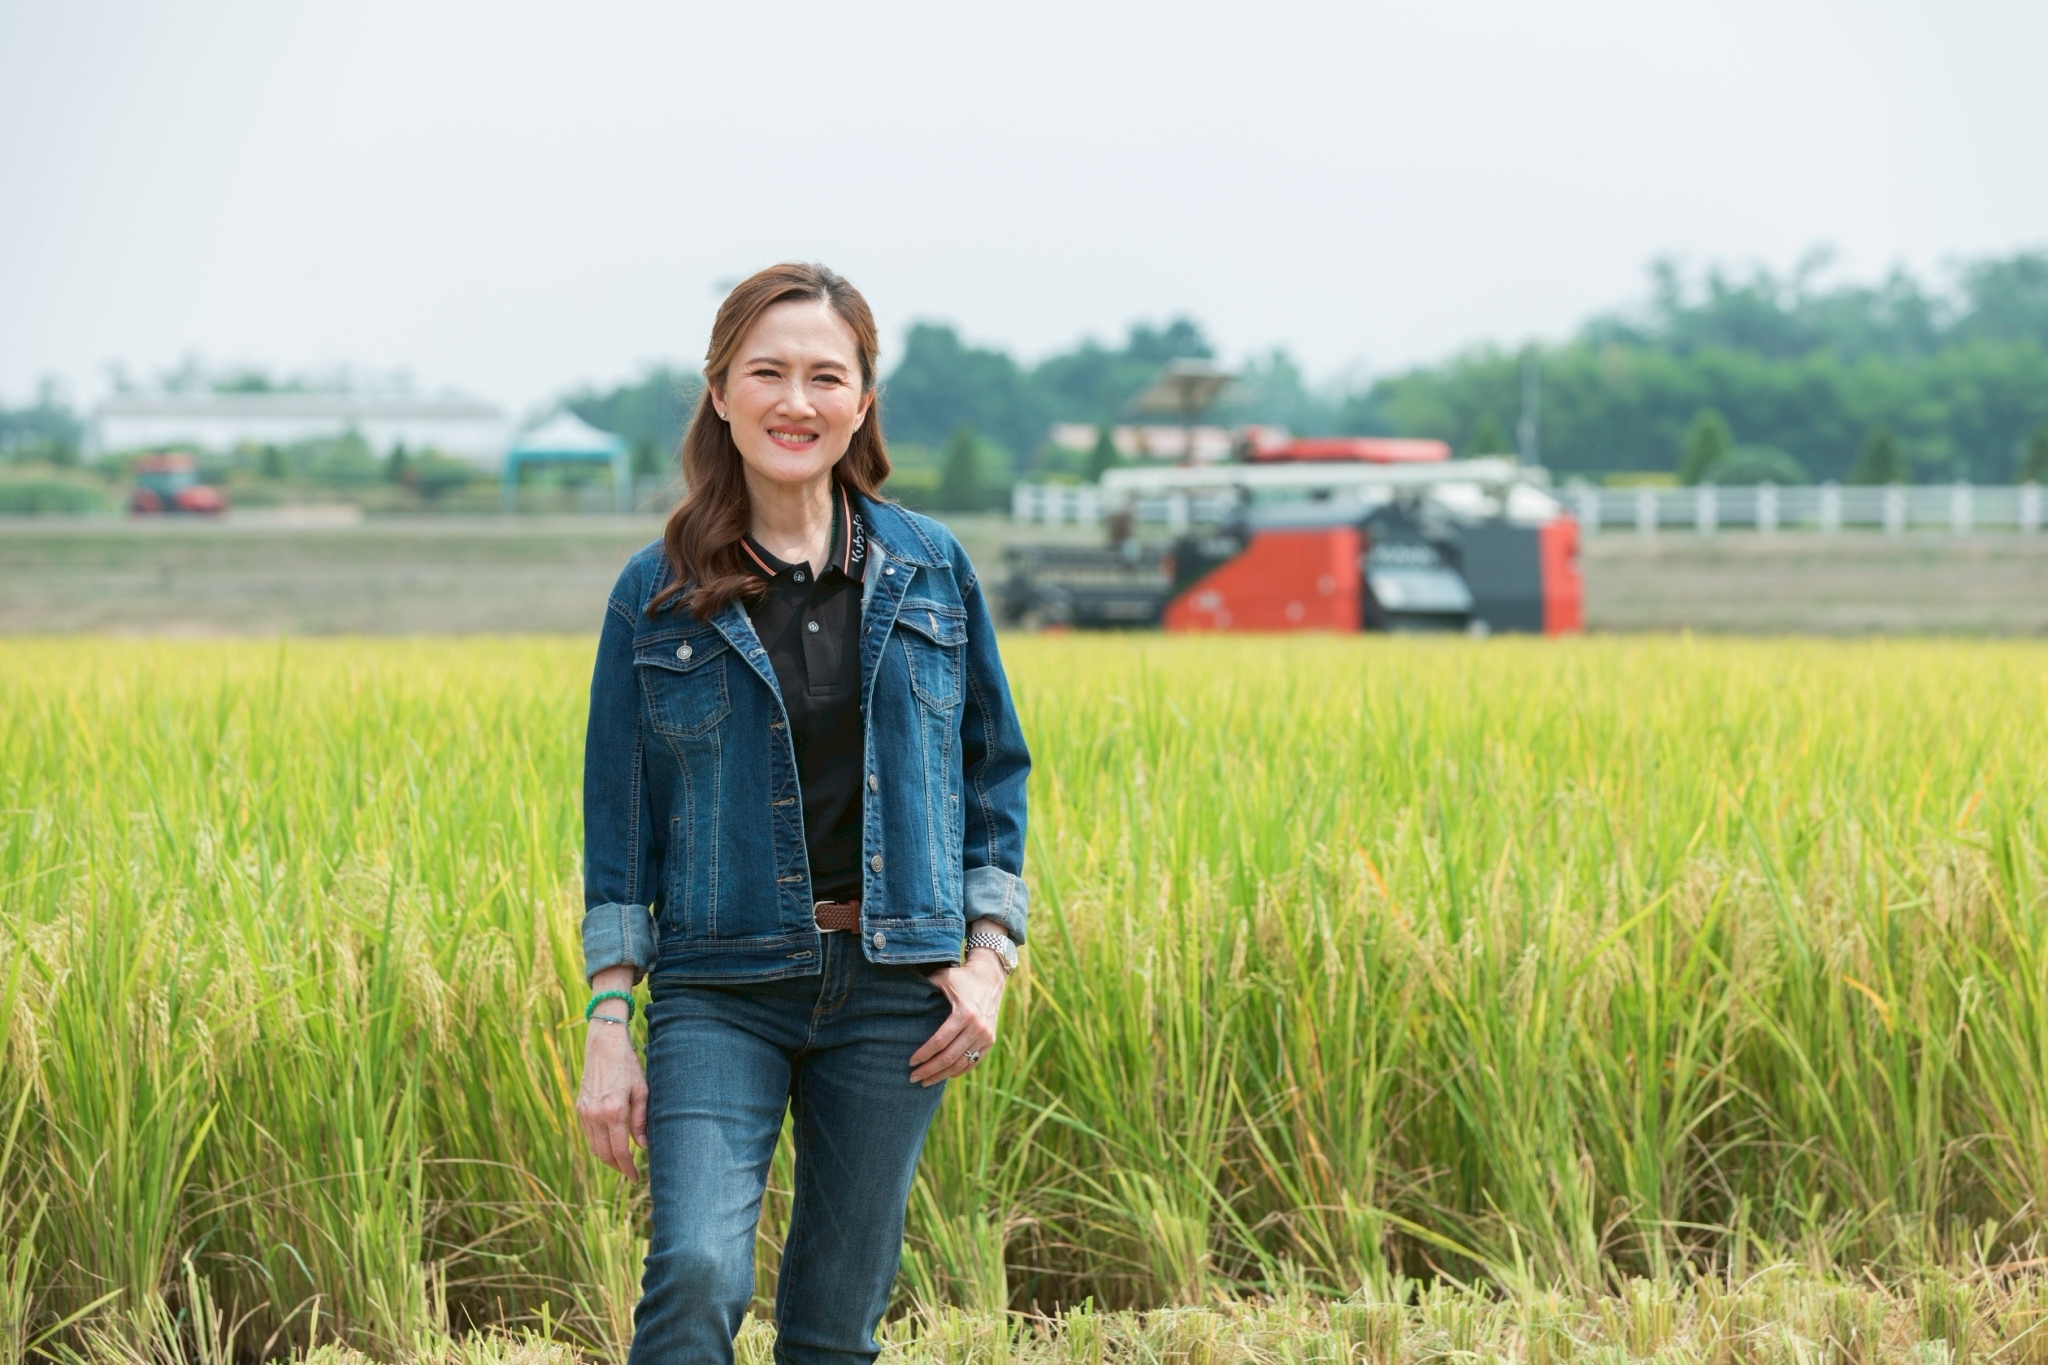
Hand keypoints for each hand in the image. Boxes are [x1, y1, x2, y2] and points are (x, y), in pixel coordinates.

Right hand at [576, 978, 647, 1179]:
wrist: (604, 1045)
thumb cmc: (628, 1065)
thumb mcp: (642, 1091)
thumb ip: (641, 1120)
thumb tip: (643, 1146)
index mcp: (614, 1111)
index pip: (620, 1151)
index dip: (628, 1168)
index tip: (636, 1177)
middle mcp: (596, 1115)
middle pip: (604, 1154)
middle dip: (617, 1167)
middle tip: (630, 1173)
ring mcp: (585, 1111)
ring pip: (594, 1147)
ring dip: (607, 1158)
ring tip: (621, 1162)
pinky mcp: (580, 1107)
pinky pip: (588, 1134)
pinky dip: (598, 1144)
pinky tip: (610, 1144)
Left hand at [910, 949, 1005, 1085]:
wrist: (990, 977)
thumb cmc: (961, 978)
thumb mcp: (942, 978)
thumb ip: (922, 986)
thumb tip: (898, 995)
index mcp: (965, 1013)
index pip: (940, 1041)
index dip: (924, 1054)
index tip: (910, 1062)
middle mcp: (977, 1027)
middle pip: (949, 1057)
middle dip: (929, 1070)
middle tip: (913, 1078)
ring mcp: (986, 1036)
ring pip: (961, 1064)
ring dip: (942, 1075)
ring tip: (925, 1082)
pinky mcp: (990, 1040)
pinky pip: (972, 1062)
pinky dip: (957, 1071)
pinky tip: (944, 1075)